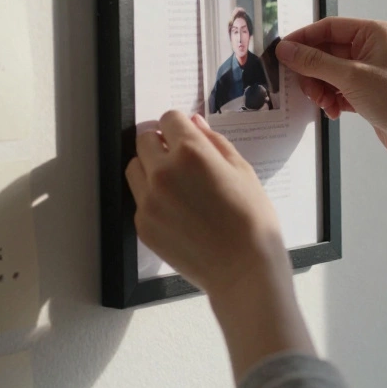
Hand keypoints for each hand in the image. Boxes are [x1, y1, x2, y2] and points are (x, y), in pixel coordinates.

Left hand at [125, 111, 289, 299]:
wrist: (243, 269)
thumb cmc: (251, 220)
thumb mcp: (242, 170)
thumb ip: (214, 141)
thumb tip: (193, 123)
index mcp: (191, 152)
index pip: (169, 118)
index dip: (180, 126)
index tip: (186, 136)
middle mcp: (163, 172)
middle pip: (145, 139)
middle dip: (161, 143)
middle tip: (181, 159)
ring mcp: (149, 200)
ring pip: (135, 167)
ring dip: (150, 167)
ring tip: (176, 184)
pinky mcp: (143, 224)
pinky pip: (139, 198)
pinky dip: (152, 197)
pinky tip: (178, 210)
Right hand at [278, 17, 386, 165]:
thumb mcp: (350, 77)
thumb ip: (315, 62)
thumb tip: (286, 49)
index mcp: (374, 33)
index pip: (328, 28)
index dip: (303, 39)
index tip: (282, 53)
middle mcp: (372, 48)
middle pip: (326, 51)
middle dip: (313, 71)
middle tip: (307, 89)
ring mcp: (370, 71)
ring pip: (330, 73)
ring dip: (321, 88)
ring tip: (324, 104)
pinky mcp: (368, 93)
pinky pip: (339, 90)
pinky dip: (332, 100)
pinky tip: (334, 112)